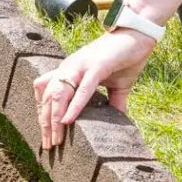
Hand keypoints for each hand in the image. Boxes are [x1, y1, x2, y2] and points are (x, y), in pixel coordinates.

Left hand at [34, 29, 155, 149]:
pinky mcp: (96, 66)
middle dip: (46, 123)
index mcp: (71, 71)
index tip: (46, 136)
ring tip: (55, 139)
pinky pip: (82, 89)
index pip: (47, 93)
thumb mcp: (117, 85)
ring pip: (59, 94)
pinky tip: (68, 121)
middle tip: (49, 146)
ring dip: (55, 118)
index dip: (44, 114)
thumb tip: (119, 121)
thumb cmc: (126, 57)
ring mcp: (81, 66)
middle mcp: (70, 67)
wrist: (138, 34)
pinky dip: (73, 106)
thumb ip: (114, 102)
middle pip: (48, 97)